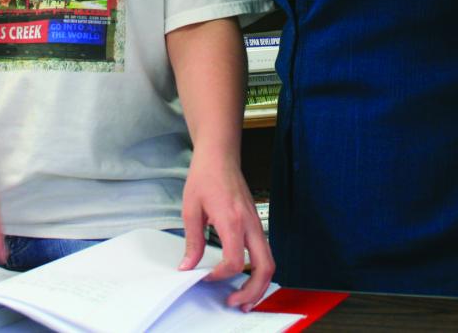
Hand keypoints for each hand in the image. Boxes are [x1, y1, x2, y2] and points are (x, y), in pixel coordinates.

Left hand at [177, 149, 274, 311]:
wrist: (220, 155)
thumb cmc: (206, 175)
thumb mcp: (191, 209)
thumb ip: (192, 241)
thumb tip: (188, 265)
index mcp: (232, 220)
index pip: (235, 261)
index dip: (220, 276)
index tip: (205, 276)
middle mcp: (249, 223)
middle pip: (265, 266)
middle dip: (253, 290)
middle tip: (236, 302)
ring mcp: (255, 222)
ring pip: (269, 260)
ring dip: (259, 283)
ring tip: (243, 296)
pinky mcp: (255, 221)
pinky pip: (264, 250)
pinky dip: (259, 268)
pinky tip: (245, 274)